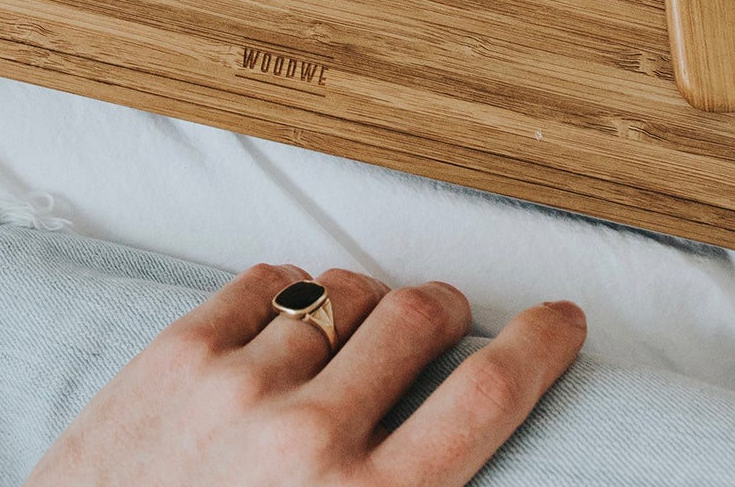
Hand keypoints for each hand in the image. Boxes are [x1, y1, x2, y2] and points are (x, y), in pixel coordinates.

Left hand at [24, 263, 585, 486]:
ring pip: (343, 287)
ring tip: (355, 330)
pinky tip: (282, 326)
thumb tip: (446, 456)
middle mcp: (309, 436)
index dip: (541, 345)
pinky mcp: (173, 351)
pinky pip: (264, 279)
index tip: (561, 320)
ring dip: (367, 301)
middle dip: (446, 310)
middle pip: (421, 317)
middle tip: (445, 321)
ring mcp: (237, 383)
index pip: (488, 395)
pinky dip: (288, 292)